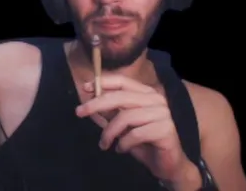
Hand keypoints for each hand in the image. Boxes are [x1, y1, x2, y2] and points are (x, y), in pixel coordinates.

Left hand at [76, 75, 196, 185]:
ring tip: (104, 144)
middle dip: (96, 104)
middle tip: (79, 112)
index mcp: (146, 93)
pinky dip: (124, 143)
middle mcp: (156, 100)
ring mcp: (163, 114)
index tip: (84, 88)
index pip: (122, 81)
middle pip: (120, 97)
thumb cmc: (142, 142)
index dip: (102, 83)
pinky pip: (136, 134)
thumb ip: (110, 110)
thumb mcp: (121, 124)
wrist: (167, 165)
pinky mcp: (166, 130)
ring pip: (125, 117)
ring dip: (109, 132)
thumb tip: (90, 96)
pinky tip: (121, 149)